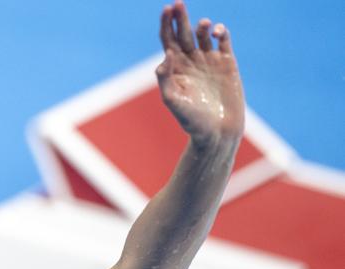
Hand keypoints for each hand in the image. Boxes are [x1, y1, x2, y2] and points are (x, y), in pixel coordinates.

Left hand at [157, 0, 244, 143]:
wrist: (218, 132)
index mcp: (175, 68)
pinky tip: (216, 32)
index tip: (166, 10)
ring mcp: (209, 61)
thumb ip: (165, 79)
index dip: (167, 24)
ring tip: (203, 24)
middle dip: (181, 17)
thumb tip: (165, 56)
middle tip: (178, 2)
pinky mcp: (227, 64)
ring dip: (202, 26)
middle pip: (184, 33)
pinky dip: (221, 33)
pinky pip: (223, 42)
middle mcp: (191, 62)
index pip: (168, 40)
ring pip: (203, 35)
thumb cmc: (192, 120)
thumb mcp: (173, 101)